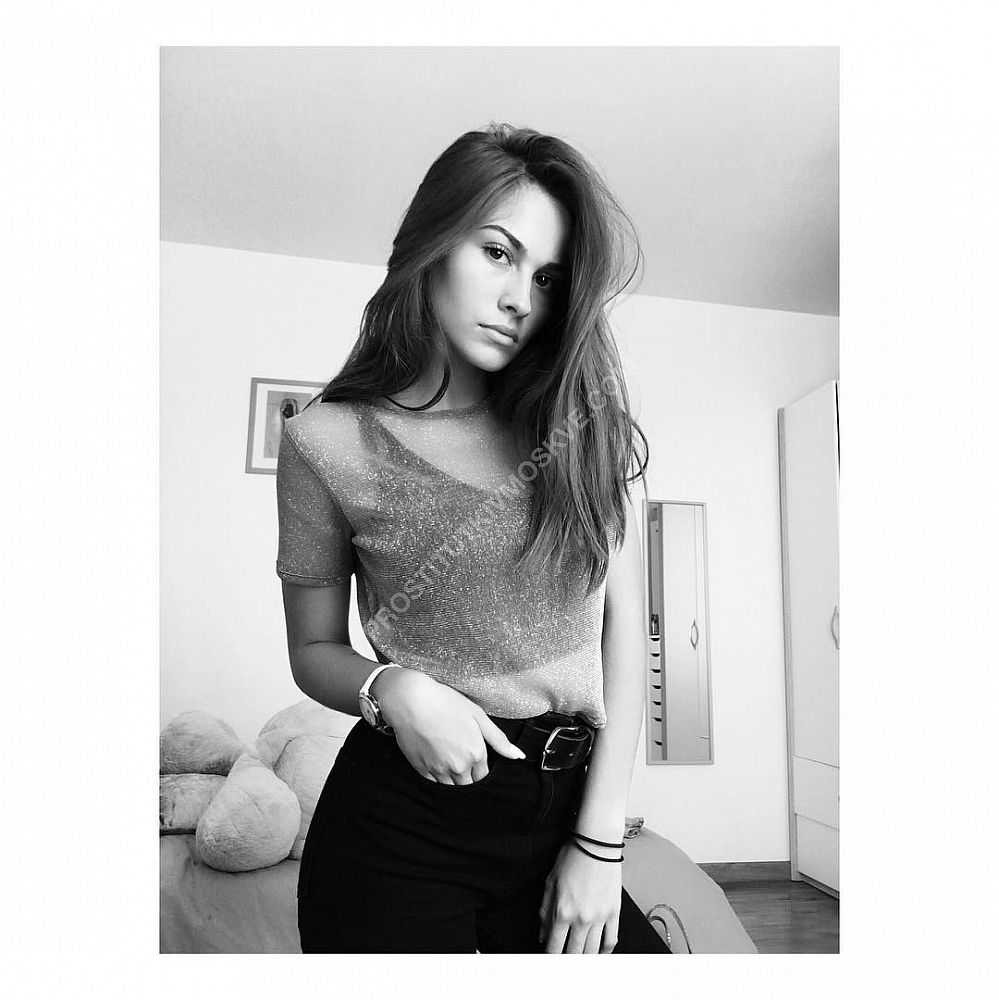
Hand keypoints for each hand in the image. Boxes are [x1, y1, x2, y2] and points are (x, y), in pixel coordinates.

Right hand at [373, 667, 524, 783]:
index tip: (475, 758)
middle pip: (469, 784)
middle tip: (461, 757)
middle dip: (469, 775)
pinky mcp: (421, 769)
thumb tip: (518, 756)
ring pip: (452, 787)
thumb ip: (499, 740)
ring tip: (448, 758)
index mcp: (475, 754)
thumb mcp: (477, 715)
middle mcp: (458, 766)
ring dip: (453, 778)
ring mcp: (438, 770)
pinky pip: (434, 783)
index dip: (480, 768)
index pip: (484, 775)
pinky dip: (437, 776)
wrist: (411, 701)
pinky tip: (436, 759)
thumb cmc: (445, 703)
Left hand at [538, 841, 621, 953]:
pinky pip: (611, 941)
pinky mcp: (614, 913)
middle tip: (564, 960)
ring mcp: (600, 918)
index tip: (549, 961)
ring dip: (585, 958)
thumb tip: (542, 933)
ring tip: (580, 958)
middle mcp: (581, 918)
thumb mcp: (550, 881)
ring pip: (592, 952)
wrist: (597, 843)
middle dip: (567, 961)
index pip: (554, 947)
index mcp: (562, 911)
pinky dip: (604, 951)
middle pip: (574, 954)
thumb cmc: (574, 856)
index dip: (550, 958)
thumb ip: (544, 911)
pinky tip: (599, 952)